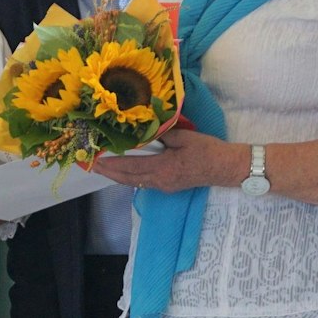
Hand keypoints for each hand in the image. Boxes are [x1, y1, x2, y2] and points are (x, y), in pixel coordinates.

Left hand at [94, 130, 247, 194]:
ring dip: (118, 176)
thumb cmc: (207, 150)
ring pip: (134, 183)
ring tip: (103, 170)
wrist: (225, 168)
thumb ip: (163, 134)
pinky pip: (143, 183)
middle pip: (128, 179)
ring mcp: (164, 186)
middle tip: (92, 167)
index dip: (113, 164)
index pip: (131, 166)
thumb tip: (146, 130)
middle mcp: (160, 180)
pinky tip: (124, 172)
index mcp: (163, 167)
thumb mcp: (185, 137)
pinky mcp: (168, 187)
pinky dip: (130, 178)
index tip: (98, 161)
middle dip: (109, 173)